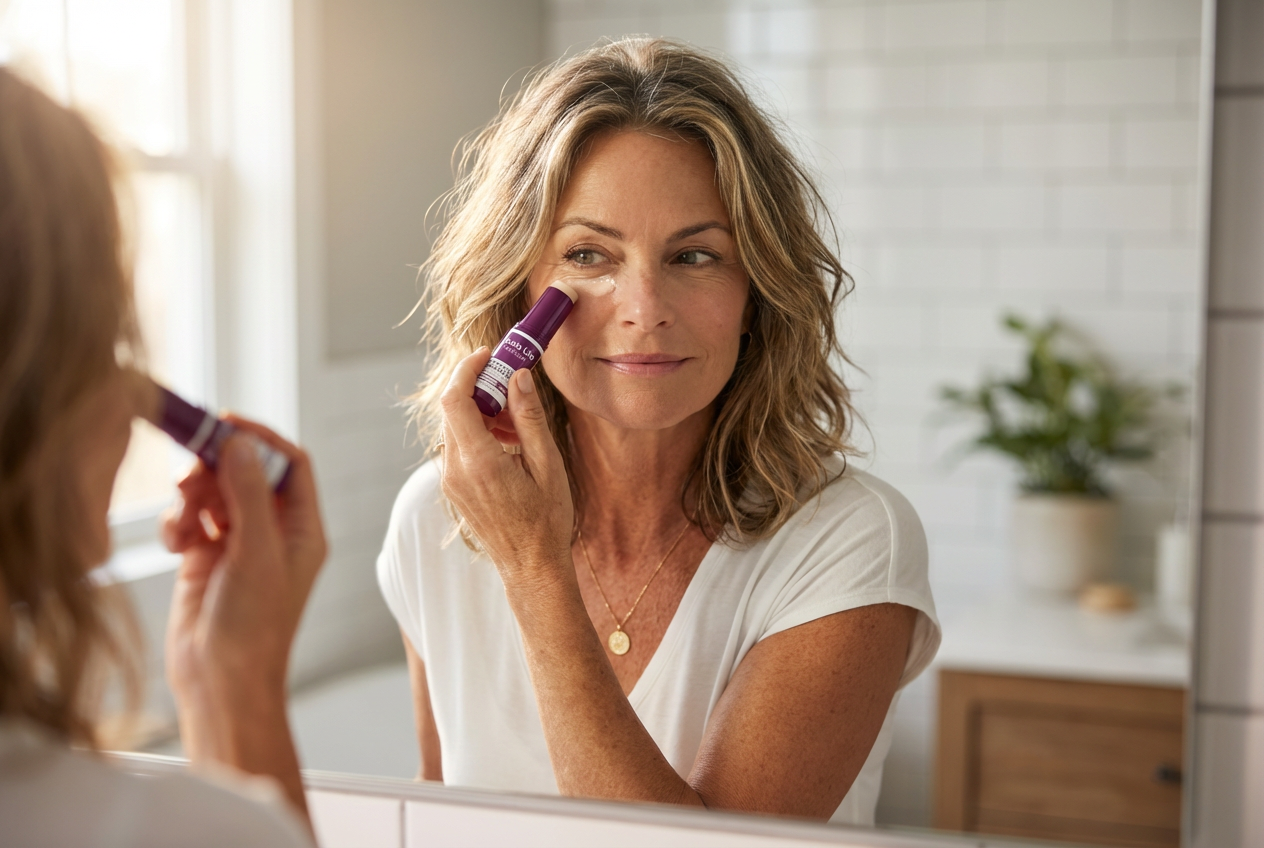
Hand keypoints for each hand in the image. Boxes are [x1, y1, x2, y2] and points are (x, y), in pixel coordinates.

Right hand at [161, 418, 325, 743]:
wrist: (218, 681)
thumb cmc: (253, 628)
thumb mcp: (257, 555)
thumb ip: (250, 496)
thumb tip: (241, 444)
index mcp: (303, 529)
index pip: (291, 464)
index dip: (261, 438)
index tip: (225, 424)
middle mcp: (274, 531)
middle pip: (245, 471)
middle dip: (215, 468)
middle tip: (189, 475)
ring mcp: (237, 542)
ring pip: (212, 492)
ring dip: (192, 497)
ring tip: (183, 524)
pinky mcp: (203, 556)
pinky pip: (188, 518)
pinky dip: (177, 522)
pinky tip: (175, 544)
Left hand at [439, 348, 573, 589]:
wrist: (531, 567)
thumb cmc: (546, 520)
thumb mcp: (547, 465)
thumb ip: (529, 418)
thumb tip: (518, 377)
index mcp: (479, 462)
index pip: (455, 399)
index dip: (466, 370)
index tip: (488, 355)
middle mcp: (456, 470)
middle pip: (453, 409)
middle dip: (479, 387)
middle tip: (511, 383)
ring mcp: (451, 481)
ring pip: (455, 427)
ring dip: (482, 412)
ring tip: (518, 423)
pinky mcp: (454, 487)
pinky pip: (459, 446)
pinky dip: (479, 432)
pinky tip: (509, 443)